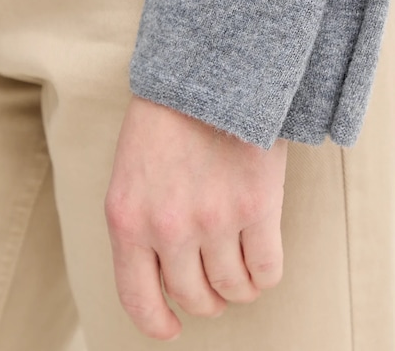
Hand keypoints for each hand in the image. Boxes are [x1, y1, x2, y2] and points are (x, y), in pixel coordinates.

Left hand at [104, 95, 288, 340]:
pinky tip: (264, 261)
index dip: (158, 322)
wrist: (208, 69)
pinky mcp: (257, 206)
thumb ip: (140, 221)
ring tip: (243, 270)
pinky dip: (266, 275)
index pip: (138, 298)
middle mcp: (168, 228)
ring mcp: (214, 219)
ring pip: (233, 289)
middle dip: (208, 299)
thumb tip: (161, 269)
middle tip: (218, 284)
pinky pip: (267, 269)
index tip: (171, 327)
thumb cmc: (168, 115)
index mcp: (127, 220)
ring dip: (240, 288)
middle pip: (194, 296)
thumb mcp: (132, 170)